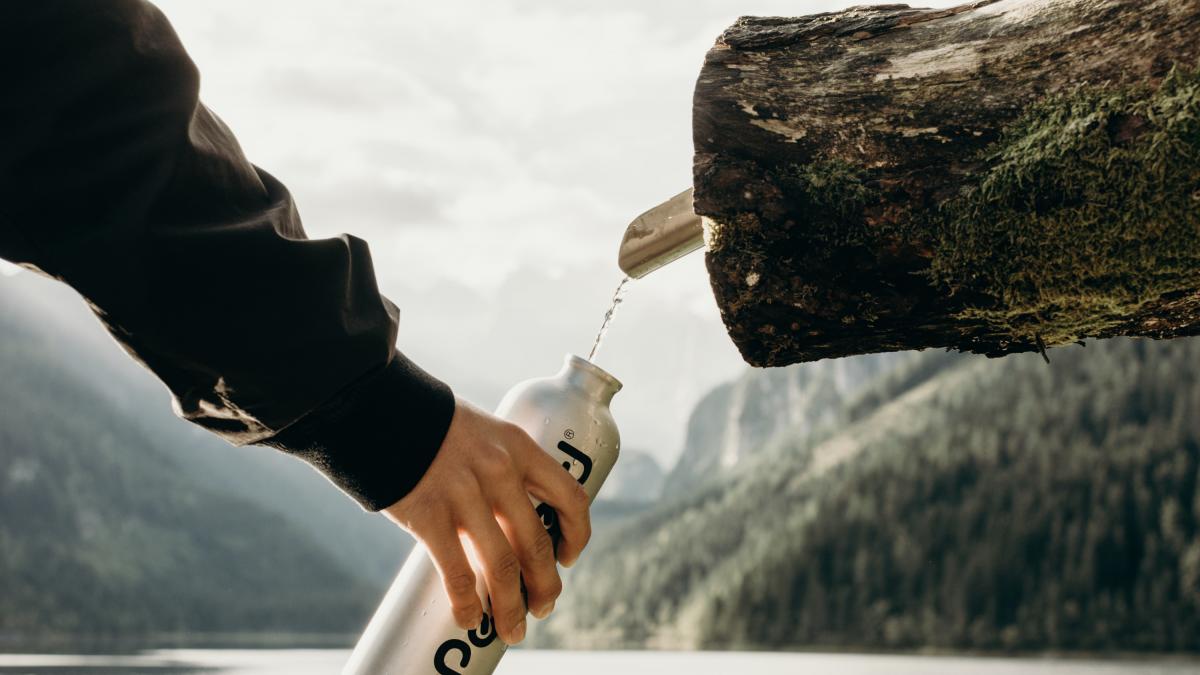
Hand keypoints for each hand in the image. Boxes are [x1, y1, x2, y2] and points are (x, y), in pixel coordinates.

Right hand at [382, 397, 590, 644]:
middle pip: (537, 543)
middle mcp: (500, 471)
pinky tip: (468, 621)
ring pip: (503, 566)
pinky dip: (466, 605)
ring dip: (511, 606)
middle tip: (543, 606)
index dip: (576, 534)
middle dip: (545, 585)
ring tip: (512, 628)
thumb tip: (508, 519)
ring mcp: (464, 494)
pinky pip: (457, 573)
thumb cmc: (429, 424)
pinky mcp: (428, 515)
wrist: (376, 407)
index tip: (568, 556)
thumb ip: (498, 467)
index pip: (570, 496)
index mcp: (519, 447)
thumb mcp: (480, 432)